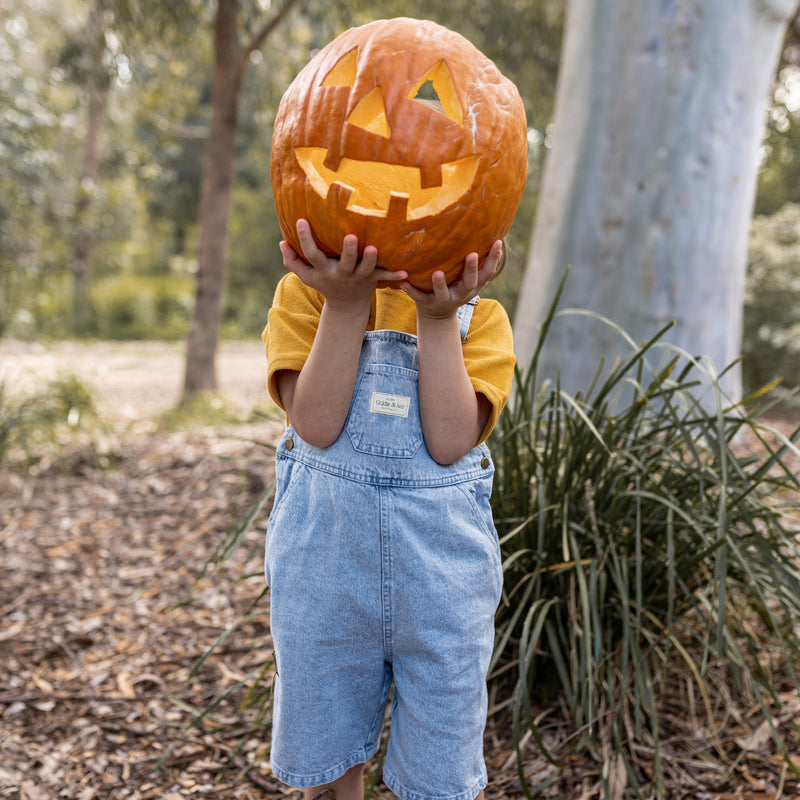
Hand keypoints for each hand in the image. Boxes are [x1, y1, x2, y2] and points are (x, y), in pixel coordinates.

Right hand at [280, 219, 406, 314]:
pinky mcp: (372, 280)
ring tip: (375, 248)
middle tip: (350, 237)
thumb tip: (281, 242)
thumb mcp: (307, 276)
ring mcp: (358, 277)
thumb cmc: (325, 283)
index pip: (312, 254)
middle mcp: (342, 274)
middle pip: (344, 263)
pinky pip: (385, 277)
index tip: (301, 220)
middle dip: (348, 251)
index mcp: (324, 271)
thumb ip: (292, 261)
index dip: (305, 238)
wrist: (346, 307)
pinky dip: (394, 276)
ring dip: (371, 260)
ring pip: (366, 269)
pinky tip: (405, 273)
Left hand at [401, 240, 503, 319]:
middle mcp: (461, 294)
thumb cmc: (455, 287)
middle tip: (472, 254)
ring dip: (440, 284)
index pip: (487, 273)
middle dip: (471, 269)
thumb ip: (479, 263)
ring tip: (437, 273)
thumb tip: (495, 236)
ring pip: (443, 294)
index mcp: (473, 286)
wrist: (437, 316)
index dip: (494, 259)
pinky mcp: (426, 304)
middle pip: (469, 283)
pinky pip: (418, 297)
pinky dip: (410, 290)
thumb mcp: (470, 279)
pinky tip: (402, 281)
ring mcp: (443, 300)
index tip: (498, 242)